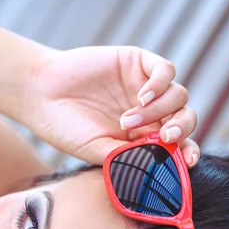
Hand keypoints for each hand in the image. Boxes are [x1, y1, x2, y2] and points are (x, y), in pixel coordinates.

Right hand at [25, 46, 198, 166]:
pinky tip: (142, 96)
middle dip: (181, 129)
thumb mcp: (98, 152)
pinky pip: (165, 69)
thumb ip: (129, 158)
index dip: (187, 152)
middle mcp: (149, 113)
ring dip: (159, 110)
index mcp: (143, 137)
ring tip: (126, 120)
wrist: (41, 96)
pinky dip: (160, 84)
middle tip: (165, 137)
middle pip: (185, 118)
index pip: (178, 145)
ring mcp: (144, 86)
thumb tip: (160, 165)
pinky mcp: (136, 62)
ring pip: (178, 95)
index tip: (187, 162)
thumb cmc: (65, 128)